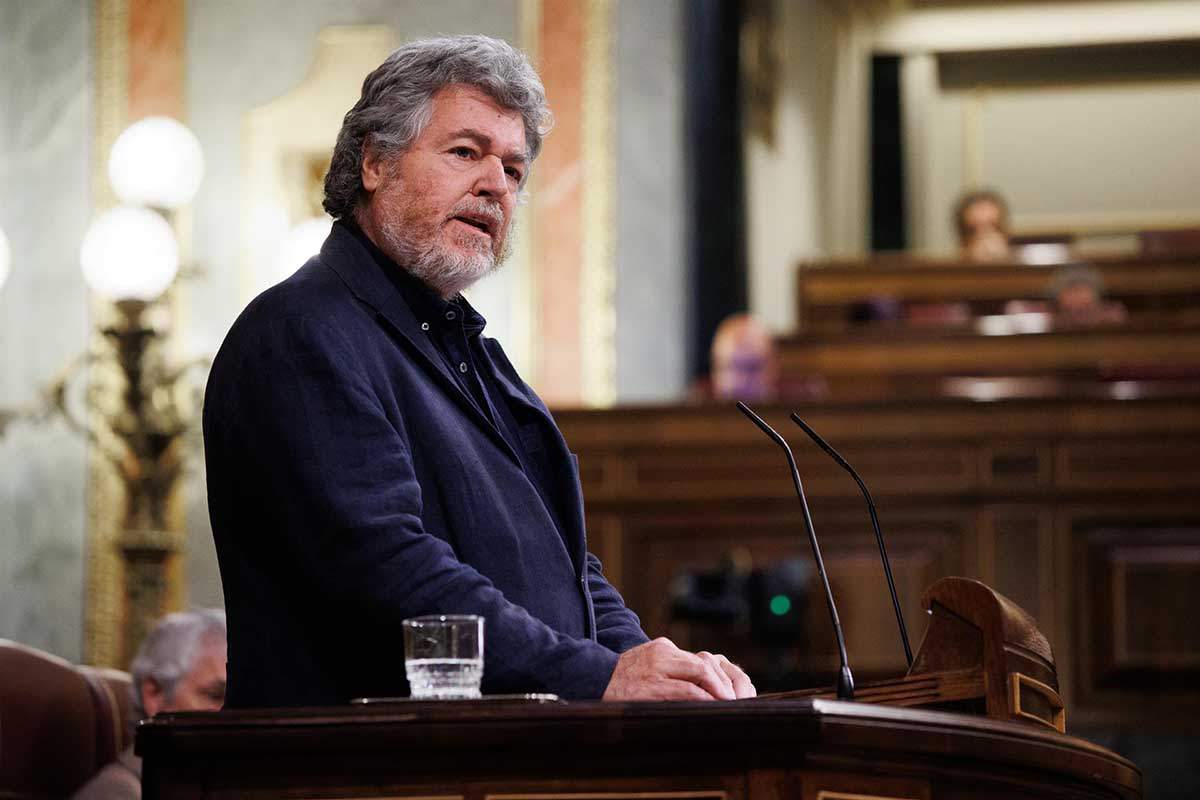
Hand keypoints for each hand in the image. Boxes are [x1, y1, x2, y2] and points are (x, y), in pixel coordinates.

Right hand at [601, 638, 756, 700]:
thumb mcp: (647, 666)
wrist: (590, 680)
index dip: (720, 678)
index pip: (701, 660)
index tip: (732, 693)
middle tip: (737, 702)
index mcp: (663, 648)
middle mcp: (661, 654)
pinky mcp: (649, 686)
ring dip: (718, 692)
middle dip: (724, 685)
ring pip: (698, 675)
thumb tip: (701, 690)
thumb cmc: (622, 680)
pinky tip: (711, 709)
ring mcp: (655, 668)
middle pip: (704, 665)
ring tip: (729, 707)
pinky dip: (703, 699)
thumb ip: (670, 671)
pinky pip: (684, 691)